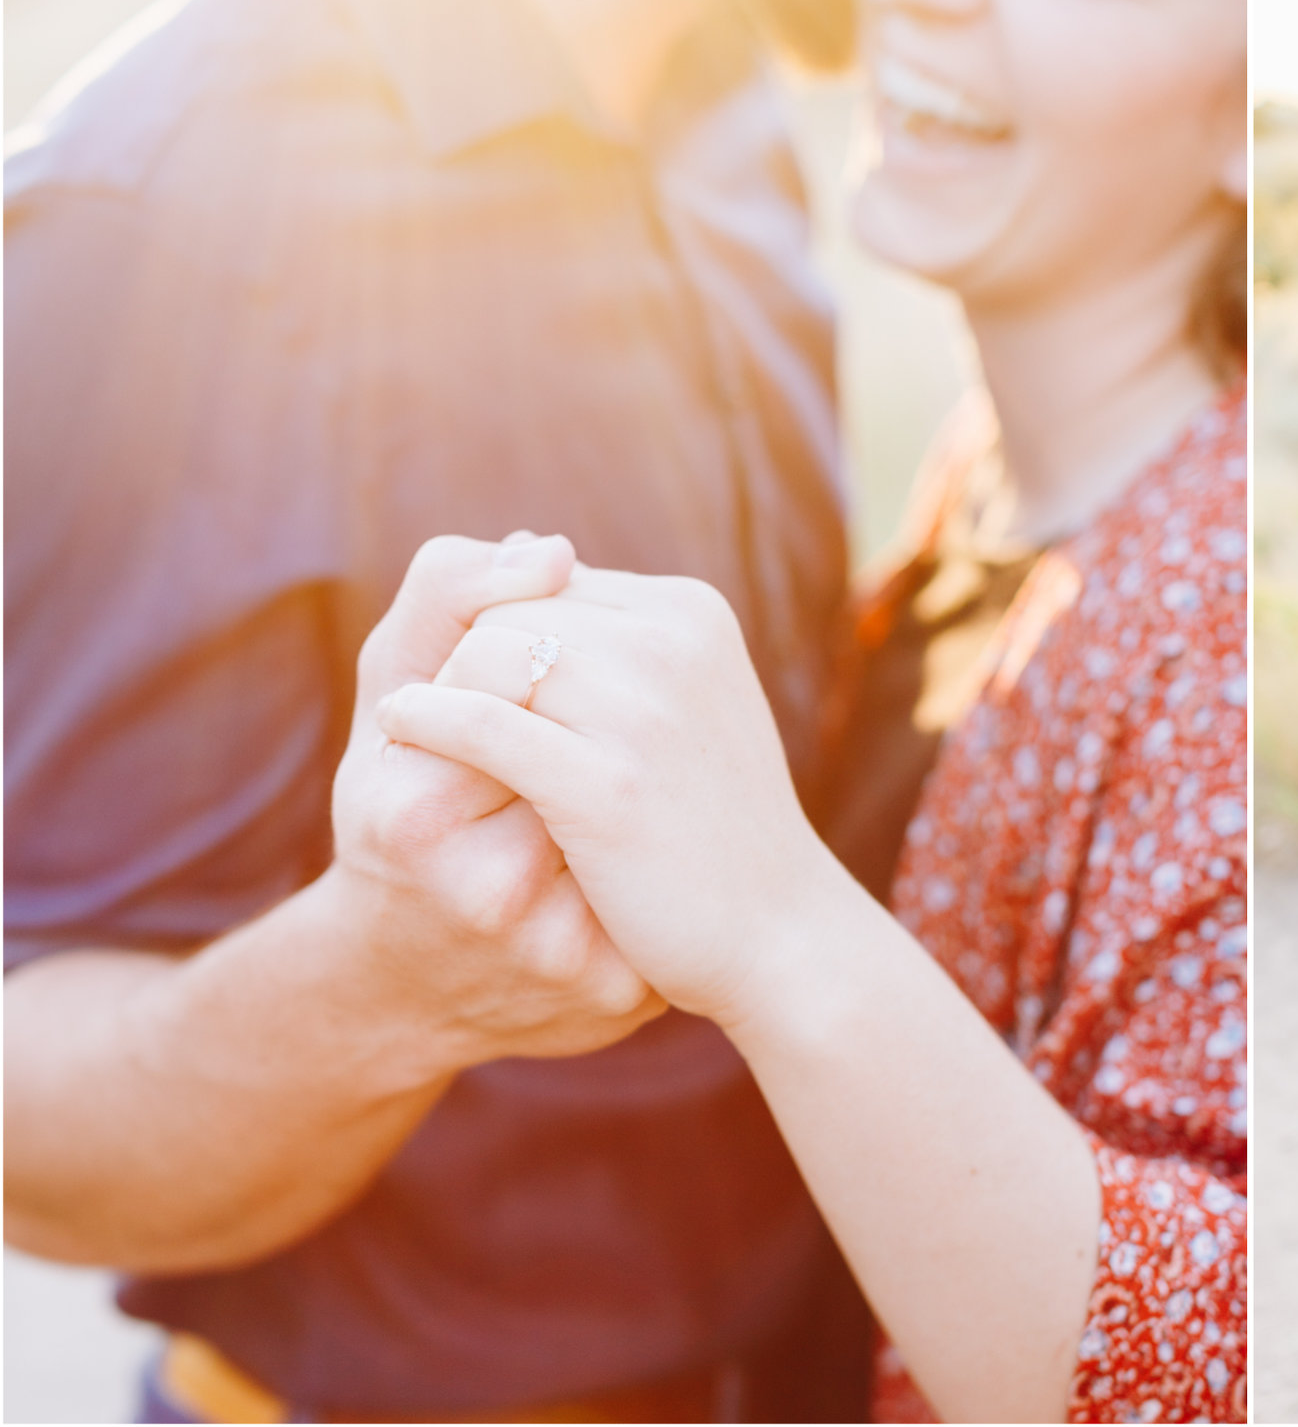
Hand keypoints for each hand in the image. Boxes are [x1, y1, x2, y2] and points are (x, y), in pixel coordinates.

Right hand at [327, 535, 663, 1076]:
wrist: (403, 985)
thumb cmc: (392, 813)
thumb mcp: (385, 700)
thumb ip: (444, 604)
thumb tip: (549, 546)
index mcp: (415, 816)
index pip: (531, 701)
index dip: (539, 694)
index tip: (522, 712)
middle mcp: (487, 894)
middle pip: (597, 763)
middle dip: (590, 748)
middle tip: (568, 762)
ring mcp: (557, 957)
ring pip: (641, 829)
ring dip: (628, 805)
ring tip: (591, 816)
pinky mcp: (613, 999)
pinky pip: (663, 899)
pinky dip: (649, 870)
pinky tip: (621, 868)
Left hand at [375, 567, 835, 1027]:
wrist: (779, 932)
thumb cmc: (713, 821)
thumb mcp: (680, 700)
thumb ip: (608, 632)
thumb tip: (525, 547)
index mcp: (690, 613)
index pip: (550, 582)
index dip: (498, 632)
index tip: (478, 689)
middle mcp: (673, 643)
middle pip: (512, 609)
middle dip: (466, 658)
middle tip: (445, 718)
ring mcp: (645, 712)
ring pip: (489, 652)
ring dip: (444, 691)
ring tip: (424, 736)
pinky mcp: (608, 786)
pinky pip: (482, 724)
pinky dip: (426, 720)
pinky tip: (400, 731)